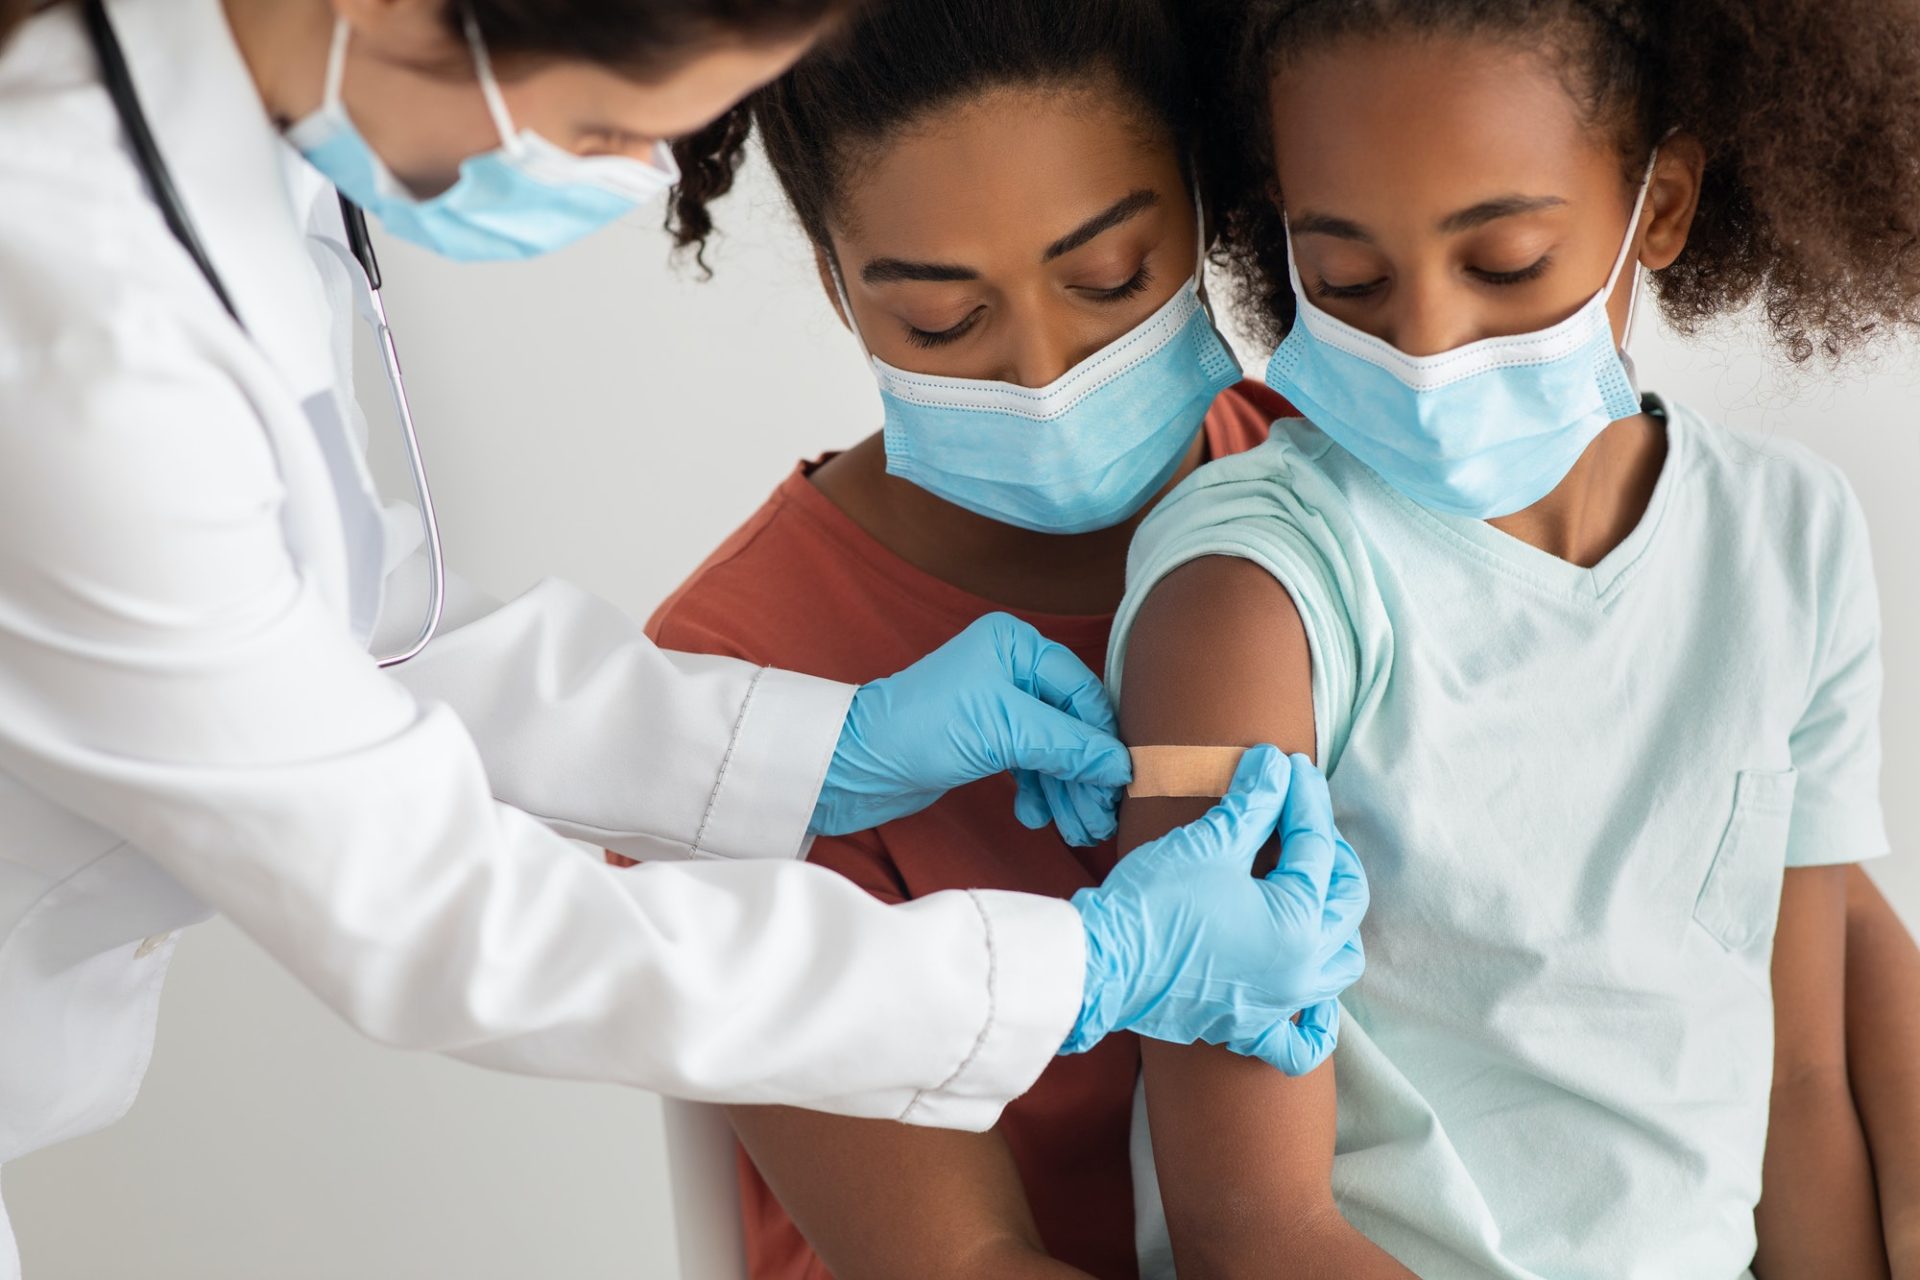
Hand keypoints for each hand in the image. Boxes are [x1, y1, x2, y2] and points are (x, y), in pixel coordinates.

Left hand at [810, 613, 1132, 844]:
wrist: (855, 765)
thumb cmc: (920, 730)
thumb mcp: (1004, 732)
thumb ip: (1068, 746)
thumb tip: (1123, 766)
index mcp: (1016, 644)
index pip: (1083, 692)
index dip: (1104, 740)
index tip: (1121, 784)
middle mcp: (1010, 666)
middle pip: (1072, 724)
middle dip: (1086, 773)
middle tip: (1098, 820)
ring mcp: (997, 703)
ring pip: (1053, 748)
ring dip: (1067, 790)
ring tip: (1076, 830)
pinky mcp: (984, 738)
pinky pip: (1030, 763)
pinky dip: (1039, 790)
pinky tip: (1034, 816)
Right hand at [1064, 745, 1367, 1073]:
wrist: (1101, 964)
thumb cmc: (1155, 902)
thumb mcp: (1209, 843)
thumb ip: (1254, 802)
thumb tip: (1275, 765)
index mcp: (1300, 921)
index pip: (1315, 845)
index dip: (1302, 798)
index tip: (1287, 766)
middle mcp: (1303, 969)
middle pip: (1344, 900)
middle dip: (1329, 850)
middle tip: (1299, 815)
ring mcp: (1278, 1004)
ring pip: (1338, 966)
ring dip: (1335, 924)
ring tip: (1312, 890)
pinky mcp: (1246, 1028)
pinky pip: (1298, 1041)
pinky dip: (1313, 1024)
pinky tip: (1309, 1001)